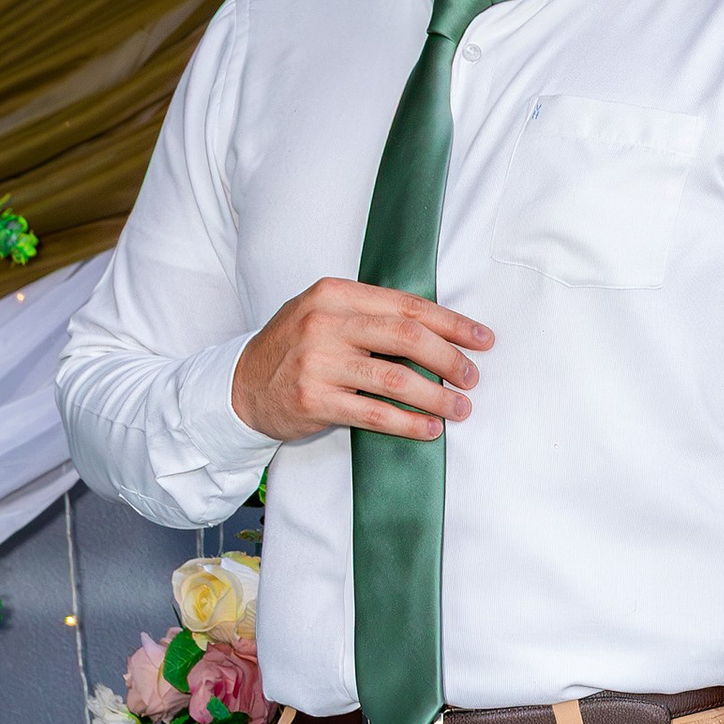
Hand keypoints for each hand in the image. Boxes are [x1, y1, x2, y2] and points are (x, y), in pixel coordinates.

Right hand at [232, 275, 492, 444]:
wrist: (241, 385)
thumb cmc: (295, 348)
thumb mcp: (325, 314)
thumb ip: (370, 315)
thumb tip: (439, 331)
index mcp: (334, 294)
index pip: (407, 305)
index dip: (452, 323)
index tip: (482, 339)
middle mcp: (325, 323)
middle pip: (406, 337)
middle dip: (450, 358)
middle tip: (472, 377)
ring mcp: (318, 362)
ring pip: (395, 378)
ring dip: (436, 396)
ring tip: (459, 408)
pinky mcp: (314, 400)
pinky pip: (375, 413)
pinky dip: (409, 423)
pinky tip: (429, 429)